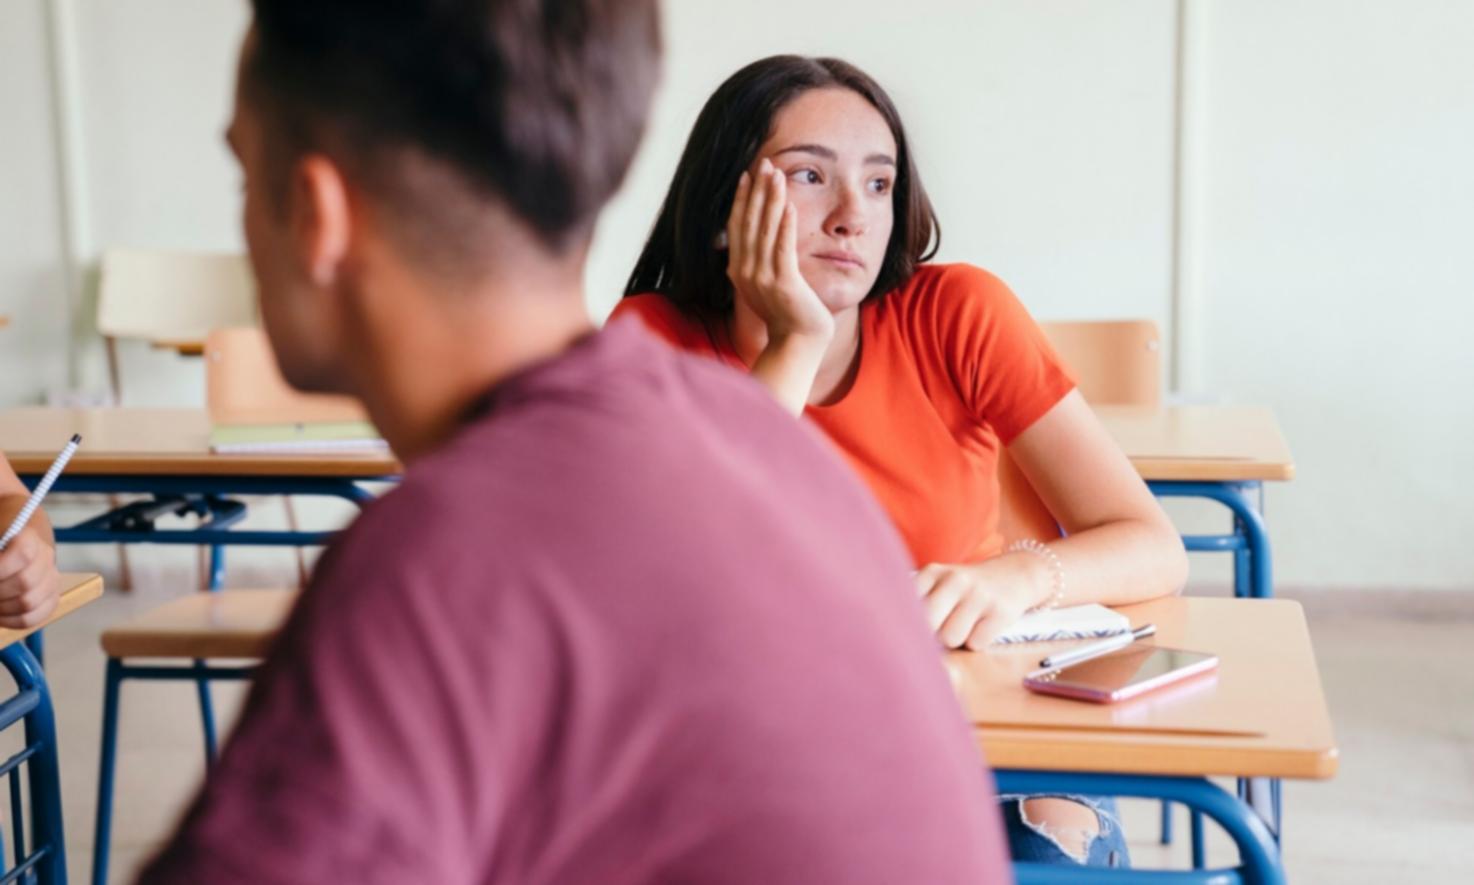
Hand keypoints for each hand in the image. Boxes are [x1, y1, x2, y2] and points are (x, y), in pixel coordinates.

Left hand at [0, 528, 60, 629]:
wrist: (9, 542)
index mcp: (28, 536)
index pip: (23, 554)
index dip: (1, 568)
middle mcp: (45, 557)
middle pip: (25, 583)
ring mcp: (50, 578)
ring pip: (29, 603)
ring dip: (1, 608)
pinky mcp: (49, 596)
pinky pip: (33, 617)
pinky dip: (10, 621)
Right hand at [725, 159, 833, 348]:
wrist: (797, 343)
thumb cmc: (786, 314)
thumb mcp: (764, 285)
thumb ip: (756, 263)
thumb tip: (753, 240)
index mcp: (738, 270)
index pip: (738, 227)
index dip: (742, 200)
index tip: (748, 176)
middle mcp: (746, 272)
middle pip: (750, 223)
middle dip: (757, 191)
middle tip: (763, 164)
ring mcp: (763, 278)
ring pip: (765, 230)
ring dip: (771, 200)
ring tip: (777, 175)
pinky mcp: (784, 284)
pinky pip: (783, 248)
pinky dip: (785, 225)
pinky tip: (789, 205)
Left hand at [915, 558, 1043, 649]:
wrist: (1013, 575)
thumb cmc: (966, 588)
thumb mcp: (940, 583)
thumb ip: (919, 603)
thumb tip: (906, 638)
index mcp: (933, 572)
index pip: (906, 606)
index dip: (908, 623)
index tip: (913, 627)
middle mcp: (955, 580)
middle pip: (927, 624)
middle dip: (931, 634)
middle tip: (941, 629)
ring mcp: (978, 595)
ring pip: (951, 638)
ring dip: (956, 639)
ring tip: (964, 625)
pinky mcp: (1000, 612)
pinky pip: (976, 643)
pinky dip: (977, 641)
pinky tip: (982, 626)